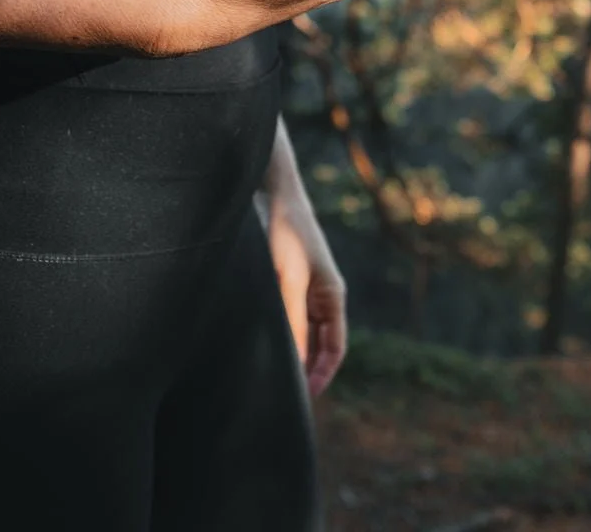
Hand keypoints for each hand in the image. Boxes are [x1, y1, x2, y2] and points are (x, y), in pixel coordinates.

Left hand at [263, 190, 347, 397]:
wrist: (272, 192)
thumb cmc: (285, 232)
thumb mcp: (287, 279)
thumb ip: (291, 319)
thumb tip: (292, 361)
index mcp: (332, 296)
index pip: (334, 348)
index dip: (322, 375)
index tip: (304, 398)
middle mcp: (321, 295)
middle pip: (318, 344)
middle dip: (304, 368)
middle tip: (280, 393)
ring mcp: (304, 287)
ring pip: (300, 331)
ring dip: (289, 350)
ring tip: (266, 373)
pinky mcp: (284, 279)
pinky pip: (285, 315)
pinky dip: (277, 331)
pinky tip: (255, 341)